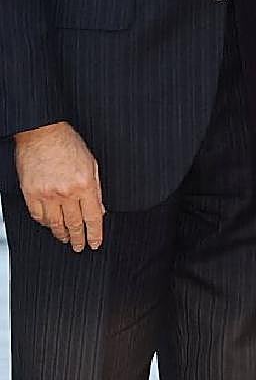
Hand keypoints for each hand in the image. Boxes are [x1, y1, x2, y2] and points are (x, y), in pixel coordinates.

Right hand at [14, 121, 104, 250]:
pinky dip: (45, 224)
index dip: (95, 233)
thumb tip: (100, 208)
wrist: (42, 134)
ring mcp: (47, 195)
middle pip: (74, 224)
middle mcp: (66, 192)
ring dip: (62, 234)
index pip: (94, 216)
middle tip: (80, 246)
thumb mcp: (92, 163)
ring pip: (55, 224)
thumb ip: (96, 188)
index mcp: (85, 184)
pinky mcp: (31, 194)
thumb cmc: (68, 143)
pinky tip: (51, 226)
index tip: (95, 242)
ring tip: (66, 239)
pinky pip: (38, 217)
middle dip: (79, 238)